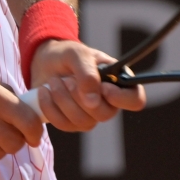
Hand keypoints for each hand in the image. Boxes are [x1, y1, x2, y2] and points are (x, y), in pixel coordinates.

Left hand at [30, 40, 145, 130]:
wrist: (45, 61)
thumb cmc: (67, 54)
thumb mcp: (77, 54)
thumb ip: (87, 73)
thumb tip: (93, 102)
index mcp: (118, 81)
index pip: (135, 100)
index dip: (122, 99)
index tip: (103, 88)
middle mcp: (108, 101)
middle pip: (105, 115)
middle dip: (80, 97)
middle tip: (67, 79)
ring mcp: (90, 115)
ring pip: (83, 122)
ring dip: (63, 101)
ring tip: (53, 81)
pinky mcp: (71, 123)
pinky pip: (64, 125)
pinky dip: (51, 108)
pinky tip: (44, 92)